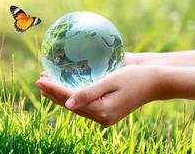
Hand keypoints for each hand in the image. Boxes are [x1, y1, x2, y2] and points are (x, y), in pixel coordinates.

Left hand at [36, 65, 162, 126]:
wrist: (156, 82)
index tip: (39, 80)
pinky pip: (84, 105)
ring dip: (60, 95)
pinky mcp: (107, 112)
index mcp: (101, 111)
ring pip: (75, 106)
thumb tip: (67, 104)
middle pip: (70, 105)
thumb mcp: (110, 81)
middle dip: (53, 93)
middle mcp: (101, 117)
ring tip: (46, 85)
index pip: (70, 99)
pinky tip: (64, 90)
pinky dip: (71, 97)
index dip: (53, 89)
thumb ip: (88, 93)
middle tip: (38, 81)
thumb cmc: (135, 77)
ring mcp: (104, 116)